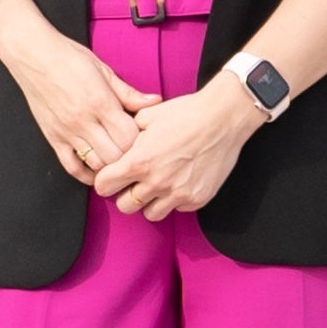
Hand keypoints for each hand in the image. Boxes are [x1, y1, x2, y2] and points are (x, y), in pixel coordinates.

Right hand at [1, 14, 151, 186]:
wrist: (33, 56)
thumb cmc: (67, 58)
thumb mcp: (104, 71)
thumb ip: (129, 93)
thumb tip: (154, 101)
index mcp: (100, 102)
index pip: (129, 137)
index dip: (141, 141)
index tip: (143, 137)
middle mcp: (84, 121)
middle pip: (115, 156)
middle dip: (128, 156)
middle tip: (133, 150)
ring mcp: (67, 132)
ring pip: (96, 165)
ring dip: (109, 165)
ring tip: (117, 158)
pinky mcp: (53, 138)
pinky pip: (71, 167)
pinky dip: (86, 174)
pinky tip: (96, 171)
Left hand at [91, 77, 263, 220]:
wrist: (223, 118)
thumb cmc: (186, 113)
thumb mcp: (148, 116)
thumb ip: (127, 134)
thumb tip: (116, 141)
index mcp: (138, 162)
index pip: (104, 186)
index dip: (105, 180)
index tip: (112, 175)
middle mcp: (156, 183)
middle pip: (124, 206)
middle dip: (125, 194)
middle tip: (135, 182)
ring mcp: (178, 194)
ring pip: (150, 214)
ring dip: (150, 202)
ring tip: (157, 185)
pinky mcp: (197, 199)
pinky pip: (177, 209)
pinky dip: (175, 199)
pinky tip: (179, 181)